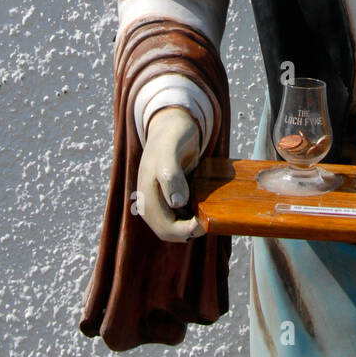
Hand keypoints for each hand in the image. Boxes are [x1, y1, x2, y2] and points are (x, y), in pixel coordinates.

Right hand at [136, 106, 205, 242]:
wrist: (172, 124)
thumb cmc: (172, 136)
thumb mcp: (170, 152)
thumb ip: (171, 176)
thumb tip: (176, 203)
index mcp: (147, 194)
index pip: (164, 227)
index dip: (185, 231)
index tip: (204, 223)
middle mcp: (150, 200)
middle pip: (168, 231)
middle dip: (188, 231)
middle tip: (208, 222)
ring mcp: (159, 199)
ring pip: (174, 225)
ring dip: (189, 225)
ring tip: (207, 213)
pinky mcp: (169, 195)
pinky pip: (179, 214)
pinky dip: (191, 215)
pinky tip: (203, 206)